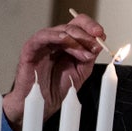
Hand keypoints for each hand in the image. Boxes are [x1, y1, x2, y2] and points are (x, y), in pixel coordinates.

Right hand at [2, 13, 105, 130]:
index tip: (101, 35)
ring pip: (60, 31)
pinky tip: (64, 39)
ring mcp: (43, 44)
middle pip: (71, 26)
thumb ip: (89, 57)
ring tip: (84, 53)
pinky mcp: (30, 49)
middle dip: (86, 33)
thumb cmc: (58, 88)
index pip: (80, 27)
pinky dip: (54, 35)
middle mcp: (56, 41)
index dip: (91, 27)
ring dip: (75, 38)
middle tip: (96, 44)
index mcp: (68, 44)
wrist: (43, 104)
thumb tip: (99, 43)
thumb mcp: (81, 71)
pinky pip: (41, 37)